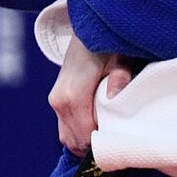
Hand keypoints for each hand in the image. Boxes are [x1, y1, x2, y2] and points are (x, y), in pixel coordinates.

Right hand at [48, 34, 135, 155]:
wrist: (86, 31)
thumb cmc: (105, 44)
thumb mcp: (119, 56)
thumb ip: (120, 75)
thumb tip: (115, 97)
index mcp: (73, 94)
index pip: (84, 135)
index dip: (102, 143)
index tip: (120, 141)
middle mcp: (59, 101)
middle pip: (75, 141)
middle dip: (95, 145)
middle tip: (118, 140)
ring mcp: (56, 102)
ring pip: (67, 137)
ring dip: (86, 141)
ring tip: (109, 135)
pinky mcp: (56, 101)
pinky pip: (65, 128)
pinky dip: (79, 133)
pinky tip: (97, 128)